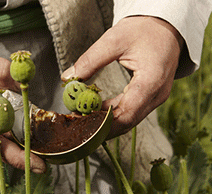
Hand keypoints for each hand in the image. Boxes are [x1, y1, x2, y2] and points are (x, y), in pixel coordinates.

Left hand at [61, 16, 183, 138]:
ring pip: (129, 119)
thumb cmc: (144, 30)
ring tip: (83, 115)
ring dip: (106, 121)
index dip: (102, 123)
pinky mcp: (151, 96)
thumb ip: (90, 60)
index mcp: (151, 81)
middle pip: (127, 121)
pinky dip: (113, 113)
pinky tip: (97, 110)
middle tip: (77, 121)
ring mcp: (156, 97)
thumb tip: (68, 78)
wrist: (165, 27)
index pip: (126, 114)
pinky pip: (131, 111)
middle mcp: (157, 94)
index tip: (81, 121)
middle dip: (101, 125)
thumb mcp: (114, 40)